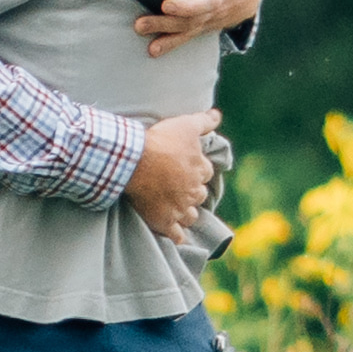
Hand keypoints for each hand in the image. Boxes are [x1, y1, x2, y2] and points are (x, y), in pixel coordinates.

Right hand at [125, 114, 215, 240]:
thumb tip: (217, 115)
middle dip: (192, 191)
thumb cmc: (160, 140)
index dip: (196, 169)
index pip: (205, 171)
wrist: (135, 160)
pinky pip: (176, 235)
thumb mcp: (185, 124)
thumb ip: (204, 121)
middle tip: (178, 187)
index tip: (185, 167)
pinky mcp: (165, 221)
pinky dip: (177, 236)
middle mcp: (194, 190)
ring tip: (177, 209)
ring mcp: (180, 208)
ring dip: (187, 212)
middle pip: (199, 194)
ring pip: (191, 215)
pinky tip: (176, 236)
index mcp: (200, 168)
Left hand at [137, 0, 265, 54]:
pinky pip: (188, 35)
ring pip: (192, 22)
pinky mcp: (207, 25)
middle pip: (205, 2)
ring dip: (167, 26)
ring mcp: (215, 12)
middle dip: (185, 6)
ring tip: (142, 25)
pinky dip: (170, 43)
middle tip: (165, 5)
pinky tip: (154, 48)